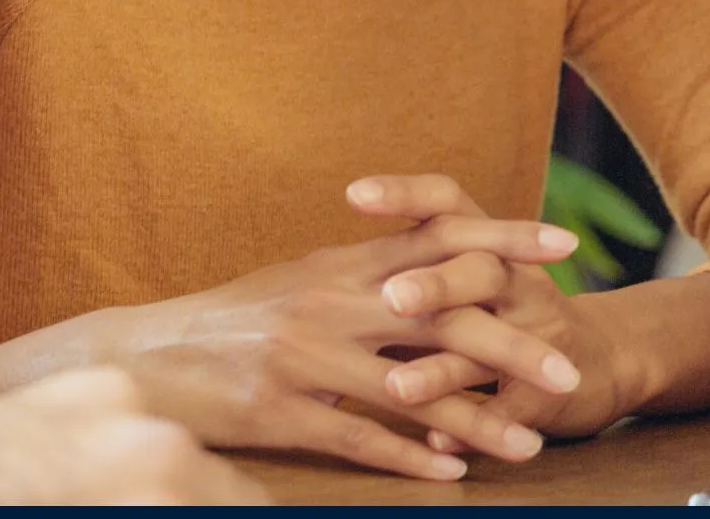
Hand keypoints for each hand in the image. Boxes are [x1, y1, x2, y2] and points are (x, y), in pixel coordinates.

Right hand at [78, 186, 586, 479]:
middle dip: (512, 345)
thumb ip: (366, 270)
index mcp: (340, 263)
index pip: (437, 237)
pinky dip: (410, 456)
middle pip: (442, 319)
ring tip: (528, 443)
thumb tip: (435, 261)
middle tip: (567, 369)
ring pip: (411, 391)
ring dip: (476, 421)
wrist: (143, 356)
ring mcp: (306, 358)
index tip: (563, 246)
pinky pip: (359, 439)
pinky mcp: (280, 411)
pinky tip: (451, 473)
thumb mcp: (300, 278)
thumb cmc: (233, 319)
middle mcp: (330, 303)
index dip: (503, 238)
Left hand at [347, 175, 657, 445]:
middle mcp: (517, 281)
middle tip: (391, 297)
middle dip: (437, 283)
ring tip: (396, 388)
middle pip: (480, 269)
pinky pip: (512, 407)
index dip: (405, 196)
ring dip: (443, 368)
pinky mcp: (550, 390)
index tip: (353, 194)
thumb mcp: (467, 281)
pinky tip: (438, 440)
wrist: (600, 362)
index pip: (447, 206)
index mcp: (486, 248)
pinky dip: (476, 425)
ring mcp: (538, 334)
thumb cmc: (506, 317)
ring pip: (493, 343)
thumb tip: (319, 266)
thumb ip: (408, 271)